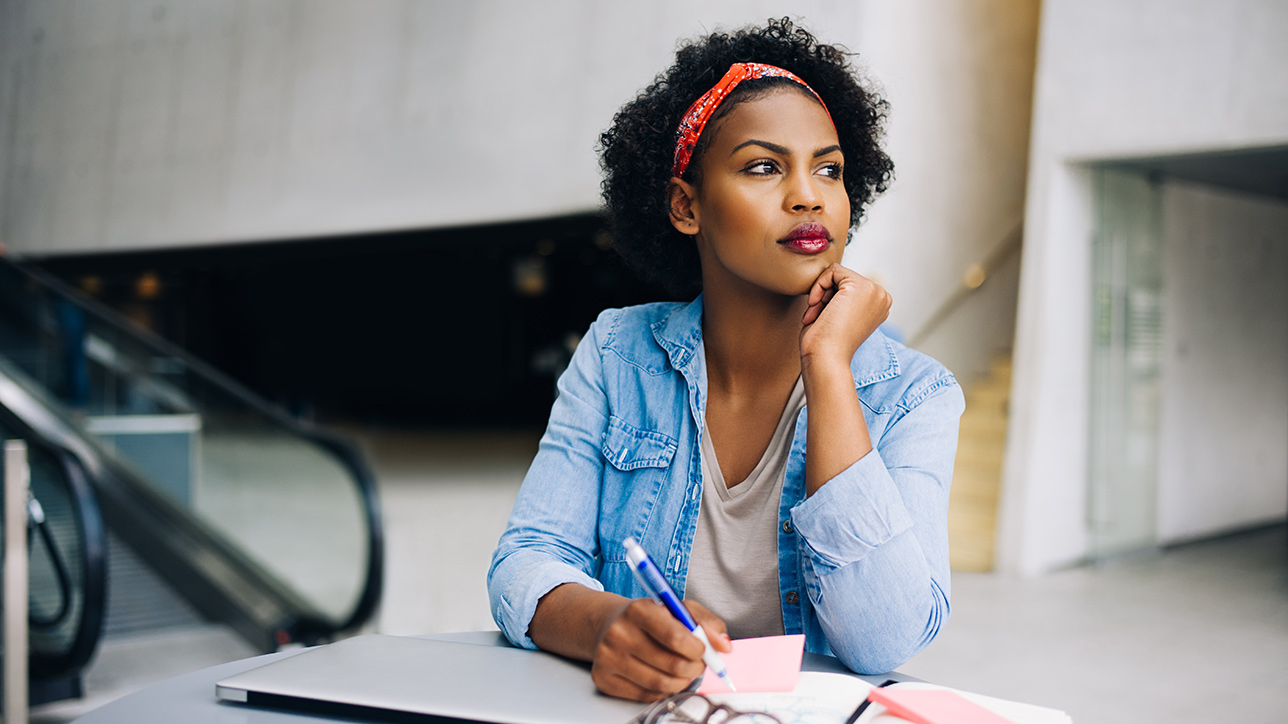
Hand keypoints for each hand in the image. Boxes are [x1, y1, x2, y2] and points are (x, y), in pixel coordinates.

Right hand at [590, 598, 730, 701]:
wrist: (607, 624)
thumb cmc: (648, 617)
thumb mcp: (676, 607)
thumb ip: (705, 622)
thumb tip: (723, 646)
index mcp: (638, 609)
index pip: (676, 637)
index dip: (698, 649)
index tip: (703, 649)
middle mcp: (619, 633)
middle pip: (672, 665)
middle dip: (695, 668)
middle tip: (697, 663)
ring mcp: (609, 658)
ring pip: (662, 684)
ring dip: (682, 681)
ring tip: (682, 670)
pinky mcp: (604, 679)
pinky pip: (646, 696)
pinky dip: (663, 690)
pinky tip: (662, 675)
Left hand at [800, 263, 890, 370]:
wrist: (826, 358)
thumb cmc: (825, 343)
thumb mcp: (839, 315)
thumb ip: (842, 297)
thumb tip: (833, 278)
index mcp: (879, 306)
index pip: (848, 286)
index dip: (829, 300)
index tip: (820, 318)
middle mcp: (882, 297)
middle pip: (843, 278)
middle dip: (824, 296)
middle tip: (815, 317)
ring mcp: (875, 291)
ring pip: (837, 274)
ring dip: (821, 294)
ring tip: (816, 315)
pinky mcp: (861, 286)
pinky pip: (833, 270)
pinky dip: (819, 286)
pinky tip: (816, 306)